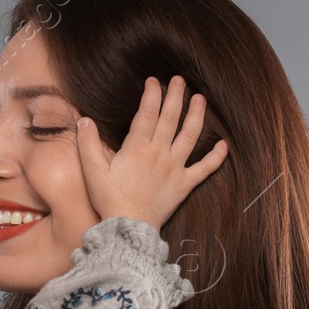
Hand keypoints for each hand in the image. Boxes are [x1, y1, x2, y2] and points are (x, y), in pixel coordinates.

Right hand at [76, 75, 228, 231]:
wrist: (128, 228)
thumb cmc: (109, 200)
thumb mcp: (92, 171)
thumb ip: (88, 144)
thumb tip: (84, 119)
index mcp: (137, 147)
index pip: (147, 113)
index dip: (151, 94)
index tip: (153, 81)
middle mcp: (159, 153)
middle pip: (170, 118)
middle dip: (175, 96)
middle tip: (179, 80)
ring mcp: (174, 168)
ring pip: (189, 136)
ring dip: (196, 115)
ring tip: (201, 99)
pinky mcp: (184, 185)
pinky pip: (204, 169)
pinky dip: (216, 157)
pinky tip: (224, 145)